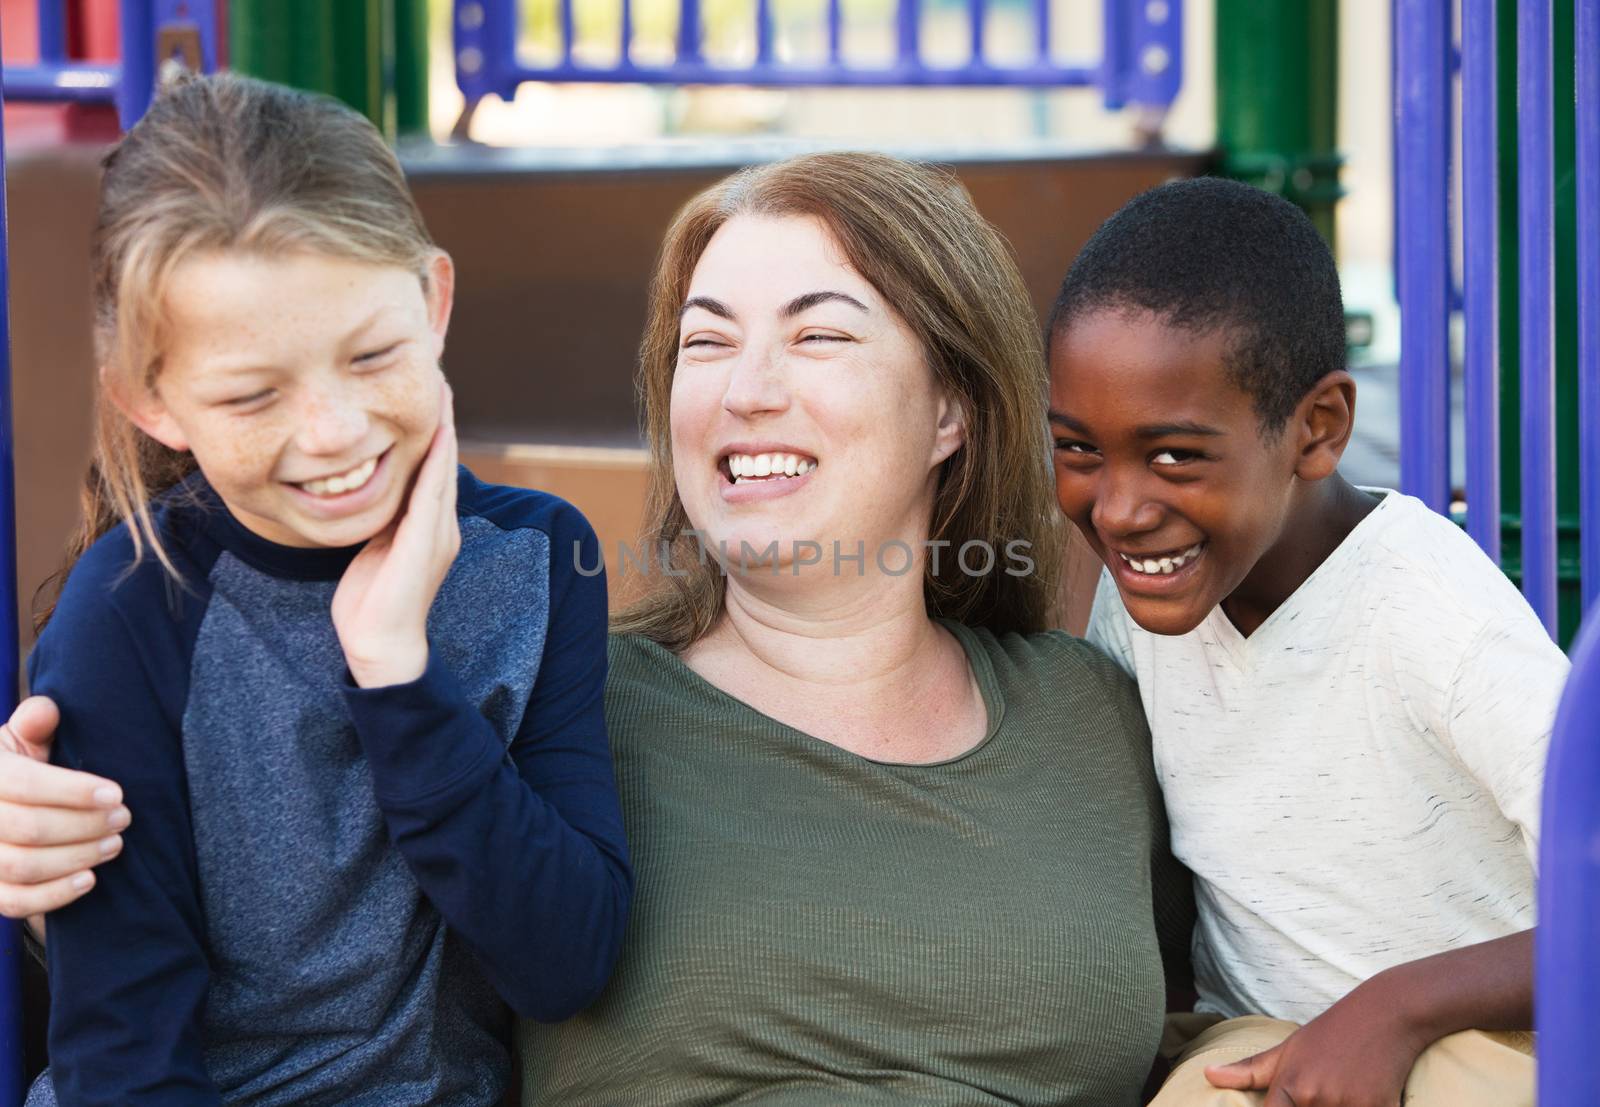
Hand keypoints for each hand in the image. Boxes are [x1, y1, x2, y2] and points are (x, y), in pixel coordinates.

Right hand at [0, 696, 129, 922]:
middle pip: (28, 827)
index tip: (116, 793)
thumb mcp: (24, 743)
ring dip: (77, 857)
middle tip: (124, 818)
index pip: (23, 783)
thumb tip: (46, 710)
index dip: (72, 789)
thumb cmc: (21, 771)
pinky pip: (13, 902)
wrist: (3, 808)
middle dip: (84, 824)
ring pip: (21, 866)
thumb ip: (36, 724)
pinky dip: (54, 895)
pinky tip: (89, 879)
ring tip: (115, 844)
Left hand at [332, 380, 459, 687]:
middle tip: (437, 368)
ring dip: (443, 425)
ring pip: (443, 466)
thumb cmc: (369, 605)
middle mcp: (442, 524)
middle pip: (444, 456)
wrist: (379, 646)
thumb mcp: (372, 550)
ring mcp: (439, 533)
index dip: (433, 426)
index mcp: (430, 526)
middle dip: (442, 413)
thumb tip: (364, 493)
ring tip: (440, 385)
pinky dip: (436, 458)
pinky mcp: (427, 542)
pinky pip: (434, 490)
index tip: (426, 386)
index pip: (434, 465)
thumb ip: (380, 521)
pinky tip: (435, 431)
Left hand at [1205, 986, 1425, 1106]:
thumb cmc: (1330, 1033)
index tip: (1282, 1106)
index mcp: (1290, 1086)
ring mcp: (1351, 1106)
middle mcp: (1317, 1098)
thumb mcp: (1288, 1049)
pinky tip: (1361, 1093)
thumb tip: (1207, 1075)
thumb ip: (1249, 1071)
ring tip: (1339, 1086)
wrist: (1387, 1014)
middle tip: (1321, 1087)